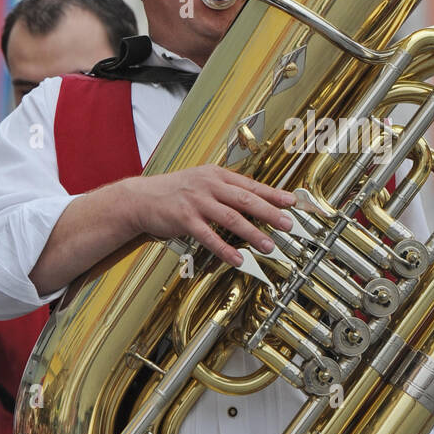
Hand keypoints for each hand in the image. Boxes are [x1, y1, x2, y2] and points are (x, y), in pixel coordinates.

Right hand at [129, 165, 294, 265]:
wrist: (141, 198)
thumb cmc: (174, 192)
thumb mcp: (202, 182)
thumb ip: (225, 189)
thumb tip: (253, 200)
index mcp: (216, 175)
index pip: (250, 185)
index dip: (273, 194)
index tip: (292, 202)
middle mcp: (209, 186)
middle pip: (245, 200)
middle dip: (270, 213)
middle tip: (288, 224)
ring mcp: (197, 202)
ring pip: (231, 218)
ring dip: (253, 233)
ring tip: (269, 245)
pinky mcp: (184, 219)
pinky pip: (209, 236)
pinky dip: (224, 248)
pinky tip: (238, 258)